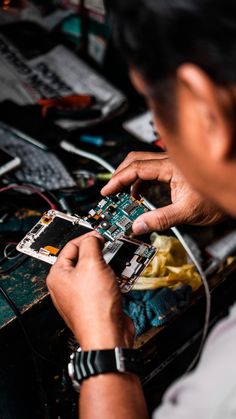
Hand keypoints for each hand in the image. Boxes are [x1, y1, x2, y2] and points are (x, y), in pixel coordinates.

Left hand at [46, 232, 133, 349]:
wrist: (108, 336)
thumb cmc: (95, 307)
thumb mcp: (93, 264)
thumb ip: (91, 244)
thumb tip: (94, 237)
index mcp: (58, 275)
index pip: (71, 246)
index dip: (88, 238)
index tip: (102, 235)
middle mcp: (65, 286)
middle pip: (83, 259)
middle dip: (100, 254)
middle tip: (111, 249)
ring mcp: (80, 297)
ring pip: (95, 272)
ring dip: (108, 267)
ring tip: (117, 264)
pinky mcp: (94, 304)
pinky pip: (103, 285)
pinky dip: (112, 280)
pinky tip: (120, 279)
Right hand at [101, 151, 225, 233]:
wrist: (233, 193)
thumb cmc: (215, 201)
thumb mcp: (186, 213)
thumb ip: (160, 219)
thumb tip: (137, 226)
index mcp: (170, 167)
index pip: (136, 168)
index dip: (118, 180)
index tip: (107, 191)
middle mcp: (169, 161)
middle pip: (135, 160)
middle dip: (120, 174)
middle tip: (110, 190)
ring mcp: (171, 165)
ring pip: (143, 164)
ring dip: (130, 178)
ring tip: (122, 195)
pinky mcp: (174, 171)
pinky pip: (151, 171)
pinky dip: (140, 182)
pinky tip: (139, 195)